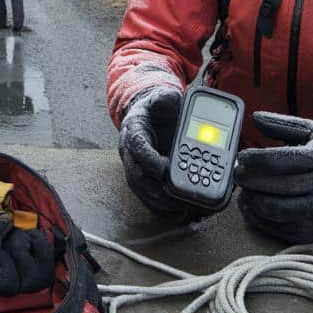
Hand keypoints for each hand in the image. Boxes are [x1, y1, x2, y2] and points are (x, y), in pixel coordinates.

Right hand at [118, 87, 205, 222]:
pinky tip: (180, 215)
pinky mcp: (144, 180)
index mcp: (134, 130)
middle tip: (176, 195)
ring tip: (181, 209)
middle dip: (157, 189)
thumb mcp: (163, 98)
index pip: (137, 146)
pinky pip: (149, 198)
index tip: (163, 168)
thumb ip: (165, 97)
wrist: (153, 116)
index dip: (148, 159)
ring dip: (161, 203)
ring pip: (142, 191)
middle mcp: (131, 153)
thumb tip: (166, 98)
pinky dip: (163, 209)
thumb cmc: (159, 109)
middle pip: (138, 176)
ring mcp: (136, 168)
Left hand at [234, 113, 312, 242]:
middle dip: (249, 181)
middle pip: (275, 187)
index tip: (241, 156)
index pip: (280, 161)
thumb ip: (282, 125)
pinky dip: (259, 220)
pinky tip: (251, 207)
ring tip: (243, 192)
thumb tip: (254, 117)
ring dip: (252, 202)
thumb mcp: (312, 132)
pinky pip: (279, 230)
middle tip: (237, 173)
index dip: (255, 159)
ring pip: (275, 211)